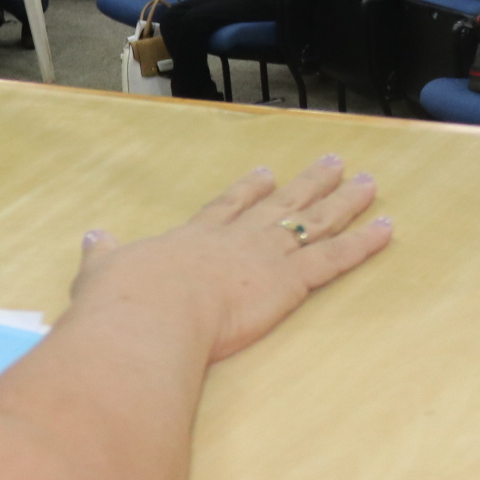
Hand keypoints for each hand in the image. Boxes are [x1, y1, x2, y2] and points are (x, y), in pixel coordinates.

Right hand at [72, 157, 386, 365]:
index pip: (228, 207)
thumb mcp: (104, 274)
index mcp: (195, 238)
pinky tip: (386, 228)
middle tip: (332, 163)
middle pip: (282, 205)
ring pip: (316, 222)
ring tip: (368, 182)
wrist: (149, 316)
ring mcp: (266, 256)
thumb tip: (93, 236)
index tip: (264, 173)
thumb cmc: (123, 304)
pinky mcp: (289, 282)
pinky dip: (363, 243)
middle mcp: (237, 239)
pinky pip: (335, 260)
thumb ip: (103, 256)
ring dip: (345, 202)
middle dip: (309, 184)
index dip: (248, 190)